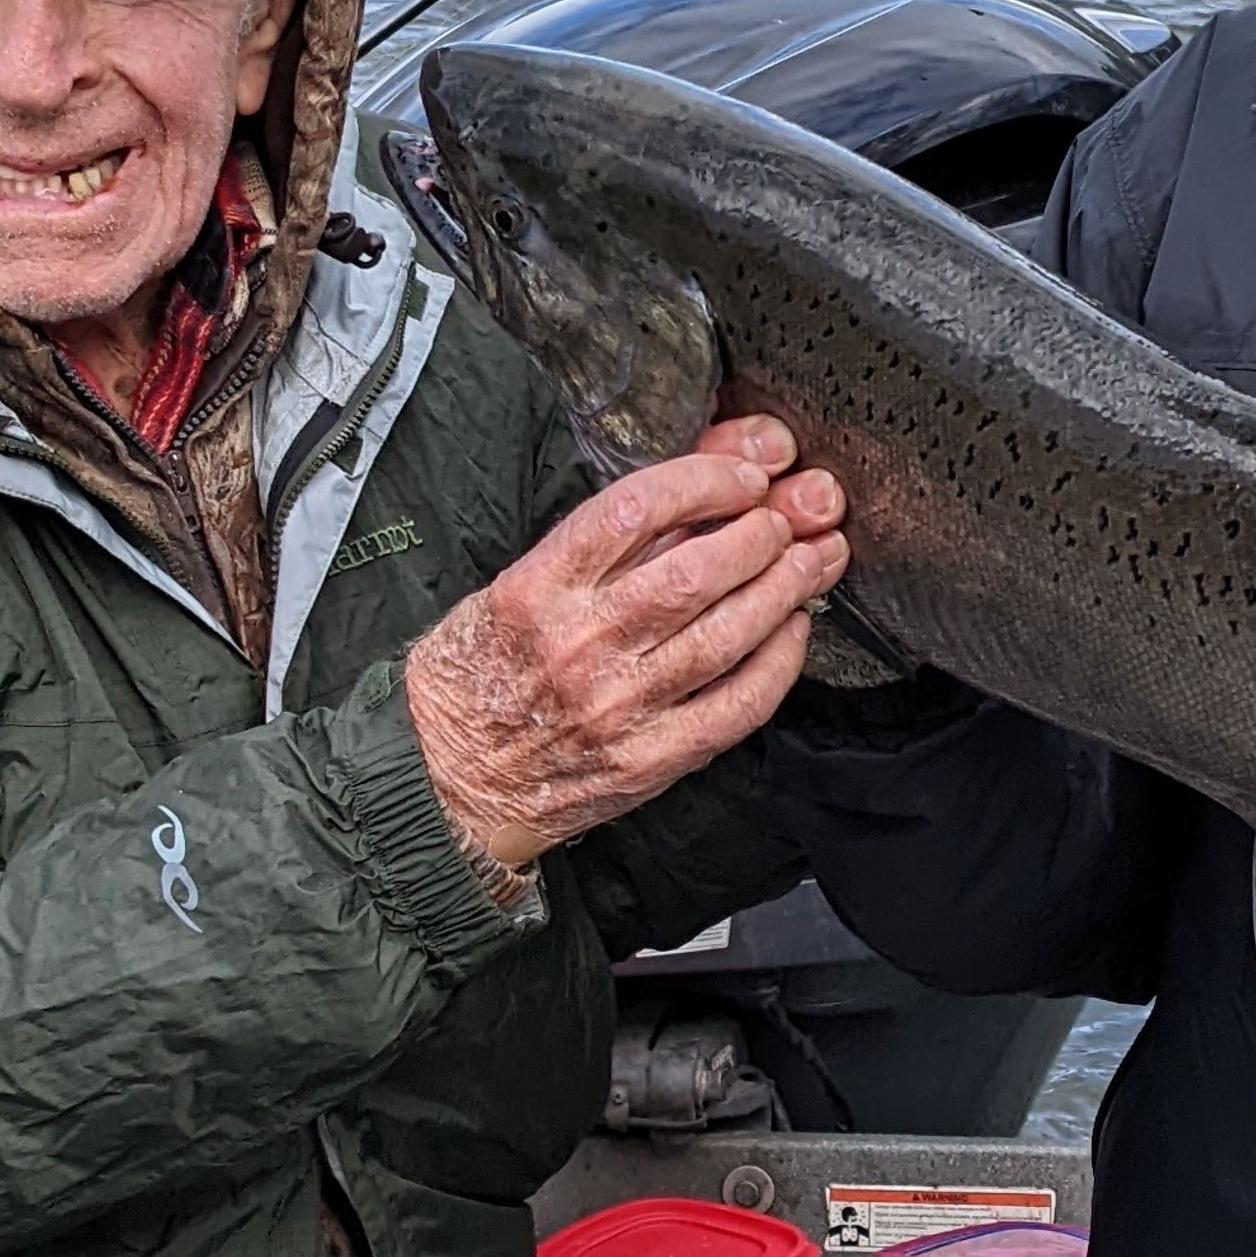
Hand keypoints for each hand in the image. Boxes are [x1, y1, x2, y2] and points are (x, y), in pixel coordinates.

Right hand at [404, 418, 849, 871]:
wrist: (442, 782)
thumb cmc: (476, 674)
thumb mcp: (515, 587)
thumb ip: (601, 541)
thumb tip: (695, 481)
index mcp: (536, 589)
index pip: (635, 508)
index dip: (707, 479)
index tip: (746, 474)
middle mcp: (578, 645)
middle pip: (694, 572)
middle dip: (761, 533)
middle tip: (788, 517)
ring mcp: (616, 708)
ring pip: (725, 634)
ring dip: (784, 588)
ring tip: (814, 559)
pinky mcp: (646, 761)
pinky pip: (733, 706)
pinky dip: (777, 663)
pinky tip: (793, 631)